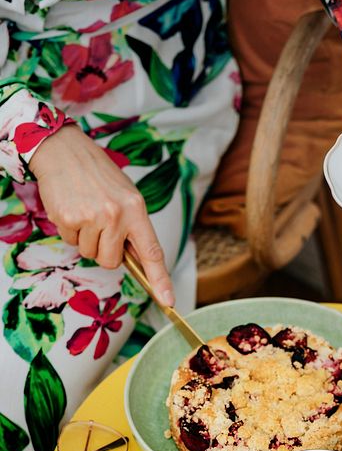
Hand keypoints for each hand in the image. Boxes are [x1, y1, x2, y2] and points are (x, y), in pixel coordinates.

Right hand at [30, 124, 173, 305]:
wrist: (64, 150)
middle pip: (111, 262)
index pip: (152, 252)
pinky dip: (70, 231)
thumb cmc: (98, 176)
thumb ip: (133, 228)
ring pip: (90, 254)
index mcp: (136, 209)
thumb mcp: (126, 197)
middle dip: (104, 251)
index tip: (168, 300)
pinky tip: (72, 210)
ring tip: (85, 212)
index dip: (160, 279)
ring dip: (86, 239)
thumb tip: (136, 261)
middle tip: (99, 225)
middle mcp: (116, 215)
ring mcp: (92, 217)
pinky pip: (71, 242)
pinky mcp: (69, 219)